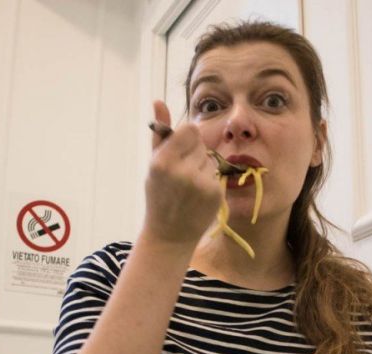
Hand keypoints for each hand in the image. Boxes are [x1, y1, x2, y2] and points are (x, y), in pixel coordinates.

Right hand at [143, 101, 221, 247]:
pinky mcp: (215, 193)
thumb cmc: (159, 195)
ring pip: (210, 158)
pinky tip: (198, 195)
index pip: (190, 129)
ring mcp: (201, 183)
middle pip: (201, 142)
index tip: (179, 151)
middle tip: (181, 174)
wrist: (170, 234)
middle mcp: (182, 171)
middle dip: (193, 153)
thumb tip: (158, 101)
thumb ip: (159, 132)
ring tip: (189, 186)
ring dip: (202, 167)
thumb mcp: (154, 163)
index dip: (186, 138)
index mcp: (163, 161)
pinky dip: (210, 180)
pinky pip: (217, 173)